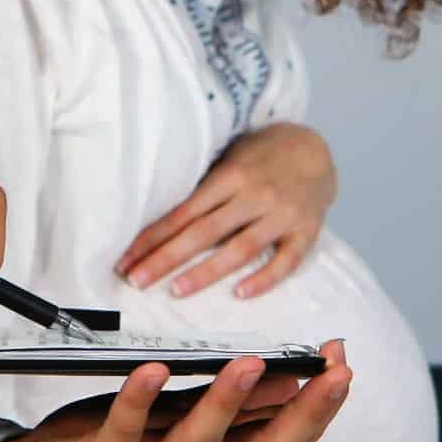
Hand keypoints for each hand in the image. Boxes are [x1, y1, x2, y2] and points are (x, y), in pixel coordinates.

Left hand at [0, 340, 353, 441]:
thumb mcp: (172, 426)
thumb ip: (219, 407)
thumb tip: (276, 378)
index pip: (283, 436)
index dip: (319, 405)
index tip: (343, 364)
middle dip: (304, 409)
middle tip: (334, 371)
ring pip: (199, 440)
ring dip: (228, 401)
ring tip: (251, 362)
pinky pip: (124, 429)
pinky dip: (138, 397)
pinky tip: (151, 369)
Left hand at [118, 122, 337, 298]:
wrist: (315, 148)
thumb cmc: (261, 156)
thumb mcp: (229, 158)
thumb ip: (203, 186)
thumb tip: (156, 216)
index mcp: (229, 175)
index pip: (183, 211)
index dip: (152, 237)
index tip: (126, 258)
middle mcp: (253, 195)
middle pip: (204, 232)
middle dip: (167, 257)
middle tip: (137, 279)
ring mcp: (281, 215)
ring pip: (239, 248)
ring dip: (206, 271)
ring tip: (176, 290)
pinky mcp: (305, 232)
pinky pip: (285, 260)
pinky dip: (264, 278)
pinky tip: (240, 293)